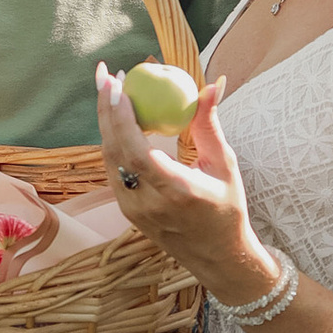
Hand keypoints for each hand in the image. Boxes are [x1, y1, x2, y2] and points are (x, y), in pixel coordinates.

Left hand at [93, 63, 276, 304]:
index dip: (122, 118)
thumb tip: (211, 86)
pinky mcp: (127, 212)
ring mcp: (133, 210)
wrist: (217, 257)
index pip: (137, 153)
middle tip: (107, 75)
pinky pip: (113, 170)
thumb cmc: (227, 209)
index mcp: (177, 192)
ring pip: (109, 160)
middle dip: (105, 109)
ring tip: (110, 89)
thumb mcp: (224, 166)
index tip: (119, 86)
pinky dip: (113, 140)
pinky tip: (118, 118)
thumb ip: (210, 126)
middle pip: (115, 151)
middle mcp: (148, 203)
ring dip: (106, 122)